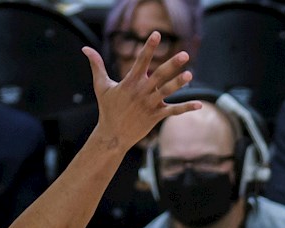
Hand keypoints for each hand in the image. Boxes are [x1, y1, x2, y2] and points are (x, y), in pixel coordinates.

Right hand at [83, 34, 199, 151]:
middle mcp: (141, 92)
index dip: (149, 47)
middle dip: (172, 65)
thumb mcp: (101, 86)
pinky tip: (199, 104)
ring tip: (190, 75)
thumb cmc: (107, 109)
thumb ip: (96, 65)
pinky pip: (173, 111)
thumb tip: (85, 48)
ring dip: (179, 84)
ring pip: (167, 92)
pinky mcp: (155, 117)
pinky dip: (186, 108)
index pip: (141, 61)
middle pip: (159, 76)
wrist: (112, 136)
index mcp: (130, 82)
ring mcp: (149, 105)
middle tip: (184, 55)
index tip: (157, 34)